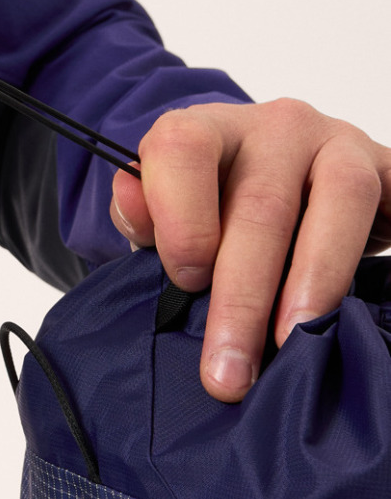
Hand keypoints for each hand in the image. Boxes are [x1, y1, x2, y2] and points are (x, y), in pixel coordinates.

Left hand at [111, 99, 390, 400]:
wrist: (307, 190)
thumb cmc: (231, 209)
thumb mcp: (178, 212)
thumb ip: (145, 217)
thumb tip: (133, 214)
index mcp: (208, 127)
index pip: (180, 146)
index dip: (179, 218)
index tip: (185, 283)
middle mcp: (272, 126)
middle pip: (259, 203)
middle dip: (240, 297)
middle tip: (228, 372)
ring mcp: (333, 143)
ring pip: (335, 199)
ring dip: (312, 281)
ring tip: (294, 343)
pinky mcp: (380, 168)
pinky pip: (377, 208)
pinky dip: (357, 260)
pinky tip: (346, 311)